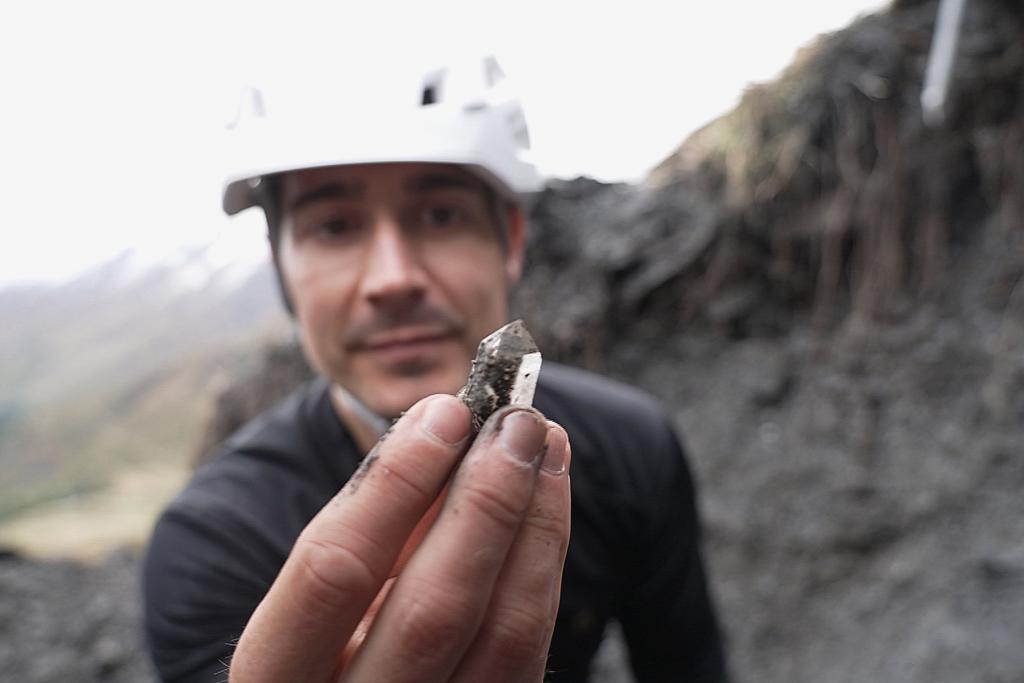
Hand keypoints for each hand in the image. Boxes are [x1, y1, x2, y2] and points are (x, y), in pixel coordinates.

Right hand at [229, 394, 571, 681]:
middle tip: (516, 422)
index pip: (336, 572)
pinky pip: (531, 646)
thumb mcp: (318, 593)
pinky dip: (546, 562)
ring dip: (536, 522)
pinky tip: (547, 501)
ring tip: (546, 444)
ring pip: (505, 632)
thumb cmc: (328, 635)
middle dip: (485, 500)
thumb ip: (370, 530)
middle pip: (435, 610)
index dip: (396, 484)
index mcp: (276, 673)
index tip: (444, 412)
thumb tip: (447, 432)